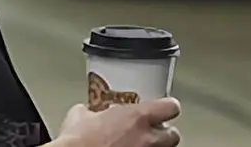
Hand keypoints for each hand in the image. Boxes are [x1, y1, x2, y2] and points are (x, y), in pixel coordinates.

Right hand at [56, 97, 181, 146]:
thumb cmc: (77, 141)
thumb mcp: (80, 116)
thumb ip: (91, 112)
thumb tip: (86, 113)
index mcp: (137, 117)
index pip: (170, 107)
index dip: (167, 107)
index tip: (163, 108)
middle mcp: (147, 139)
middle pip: (173, 135)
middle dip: (164, 134)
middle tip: (153, 133)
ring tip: (142, 146)